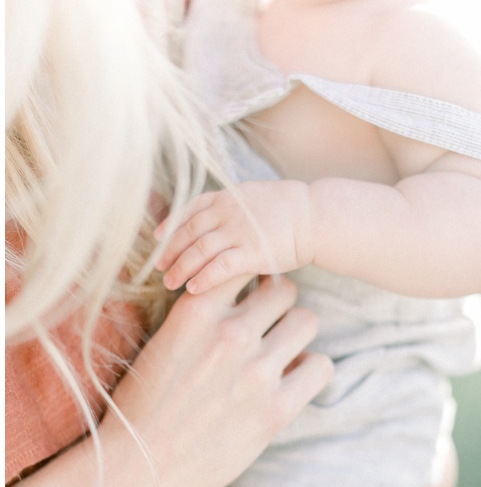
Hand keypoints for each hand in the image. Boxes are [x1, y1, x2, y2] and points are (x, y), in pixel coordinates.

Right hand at [100, 274, 333, 486]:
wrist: (139, 468)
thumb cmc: (146, 405)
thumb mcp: (165, 343)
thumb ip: (204, 316)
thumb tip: (247, 292)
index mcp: (195, 313)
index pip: (243, 265)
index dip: (251, 276)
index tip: (250, 291)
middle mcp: (230, 335)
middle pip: (284, 291)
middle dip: (277, 305)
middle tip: (267, 326)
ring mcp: (256, 372)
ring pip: (307, 322)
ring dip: (296, 334)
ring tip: (279, 353)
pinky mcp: (276, 409)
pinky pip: (321, 366)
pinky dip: (311, 369)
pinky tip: (291, 380)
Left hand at [154, 181, 314, 293]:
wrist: (317, 217)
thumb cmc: (293, 210)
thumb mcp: (257, 197)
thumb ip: (235, 206)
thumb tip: (222, 216)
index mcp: (227, 197)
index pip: (189, 209)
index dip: (170, 225)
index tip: (157, 239)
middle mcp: (228, 213)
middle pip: (188, 232)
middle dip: (170, 251)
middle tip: (159, 267)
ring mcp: (238, 233)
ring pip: (199, 251)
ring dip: (181, 268)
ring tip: (170, 283)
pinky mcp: (252, 253)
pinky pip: (219, 267)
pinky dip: (203, 278)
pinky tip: (193, 289)